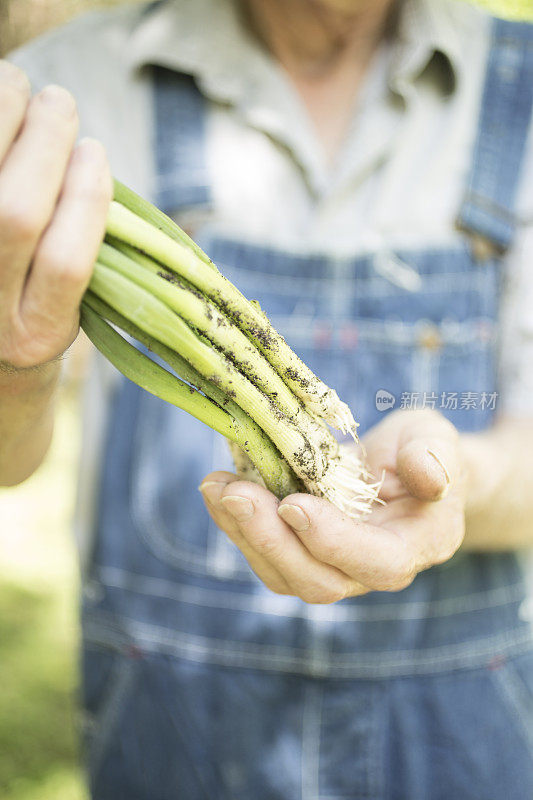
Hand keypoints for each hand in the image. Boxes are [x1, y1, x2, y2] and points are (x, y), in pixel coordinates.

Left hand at [0, 61, 111, 370]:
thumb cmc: (31, 304)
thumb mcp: (66, 302)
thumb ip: (83, 249)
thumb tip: (87, 163)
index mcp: (37, 331)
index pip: (65, 263)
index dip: (85, 200)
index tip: (95, 151)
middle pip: (15, 217)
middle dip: (44, 145)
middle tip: (59, 102)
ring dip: (2, 120)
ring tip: (17, 85)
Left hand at [199, 409, 465, 602]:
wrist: (404, 464)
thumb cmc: (423, 449)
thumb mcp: (435, 438)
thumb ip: (435, 457)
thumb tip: (431, 479)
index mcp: (417, 546)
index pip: (377, 562)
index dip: (333, 540)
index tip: (293, 504)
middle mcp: (371, 570)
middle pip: (319, 580)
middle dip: (272, 541)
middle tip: (236, 495)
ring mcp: (333, 567)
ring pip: (283, 574)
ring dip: (244, 533)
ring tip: (217, 488)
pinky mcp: (301, 554)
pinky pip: (266, 553)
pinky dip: (236, 524)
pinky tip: (217, 489)